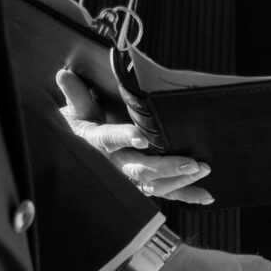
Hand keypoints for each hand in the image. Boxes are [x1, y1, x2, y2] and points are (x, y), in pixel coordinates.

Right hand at [56, 69, 213, 204]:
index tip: (142, 137)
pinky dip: (186, 195)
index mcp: (97, 142)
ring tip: (202, 169)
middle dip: (167, 167)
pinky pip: (165, 193)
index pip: (109, 140)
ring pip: (155, 185)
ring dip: (180, 180)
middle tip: (191, 162)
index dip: (124, 138)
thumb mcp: (76, 110)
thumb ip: (76, 95)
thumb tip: (64, 74)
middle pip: (140, 169)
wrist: (78, 154)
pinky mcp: (142, 185)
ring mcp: (129, 177)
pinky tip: (206, 196)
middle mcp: (114, 165)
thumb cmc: (81, 126)